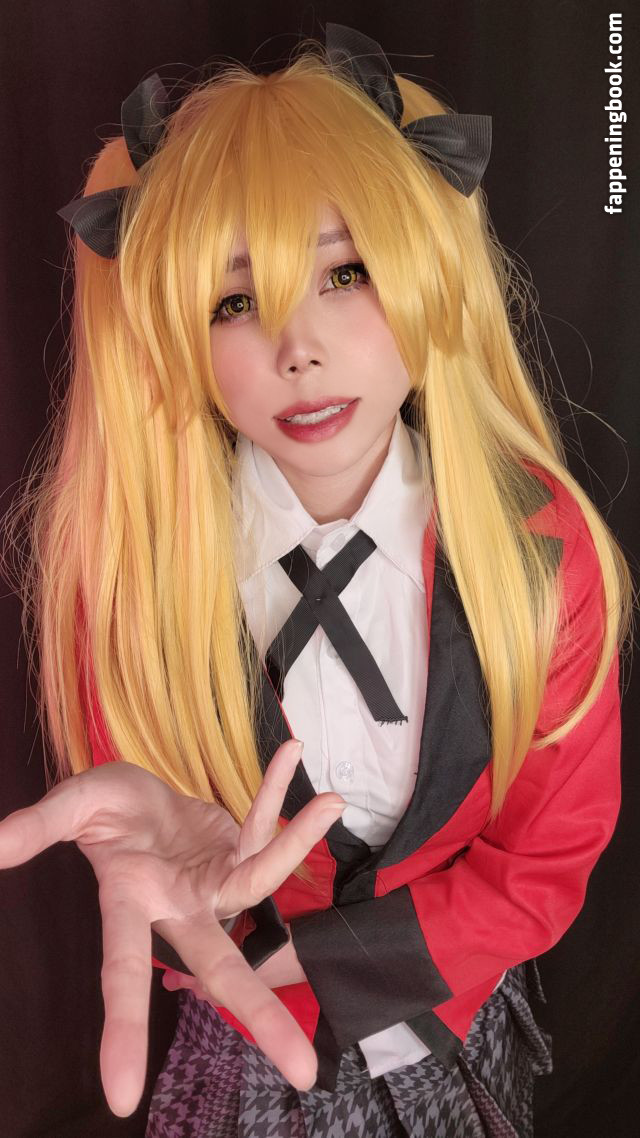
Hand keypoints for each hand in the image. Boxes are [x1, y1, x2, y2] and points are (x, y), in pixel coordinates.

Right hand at [0, 739, 345, 1116]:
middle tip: (304, 1074)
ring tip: (331, 802)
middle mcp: (180, 907)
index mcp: (131, 905)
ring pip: (261, 880)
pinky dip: (278, 793)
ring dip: (296, 844)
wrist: (137, 791)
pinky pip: (263, 826)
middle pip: (221, 966)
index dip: (121, 1031)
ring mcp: (215, 883)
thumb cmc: (103, 809)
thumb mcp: (72, 806)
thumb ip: (40, 827)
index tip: (120, 1099)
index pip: (121, 974)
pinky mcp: (238, 850)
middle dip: (259, 1016)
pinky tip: (292, 751)